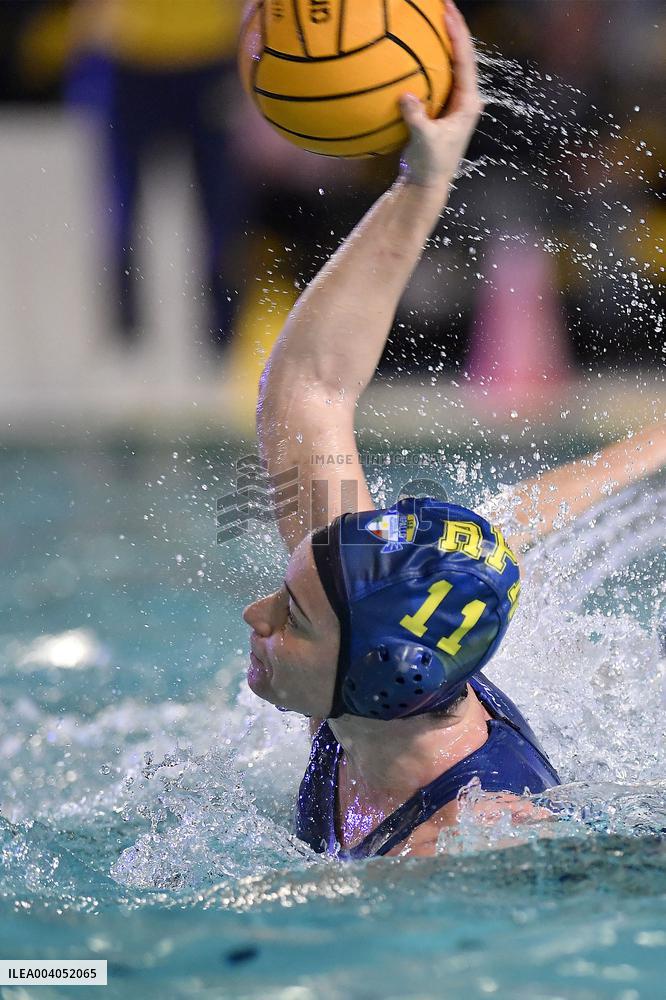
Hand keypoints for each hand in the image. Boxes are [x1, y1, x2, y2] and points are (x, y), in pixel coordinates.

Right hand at [398, 0, 483, 187]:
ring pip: (448, 66)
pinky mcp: (438, 110)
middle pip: (461, 55)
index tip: (448, 11)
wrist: (425, 186)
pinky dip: (423, 64)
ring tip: (430, 18)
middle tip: (441, 4)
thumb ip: (416, 118)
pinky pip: (432, 79)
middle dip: (452, 29)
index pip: (466, 60)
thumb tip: (405, 96)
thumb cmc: (429, 167)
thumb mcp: (423, 142)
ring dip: (439, 43)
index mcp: (468, 103)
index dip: (458, 33)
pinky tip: (408, 51)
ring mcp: (452, 104)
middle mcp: (464, 100)